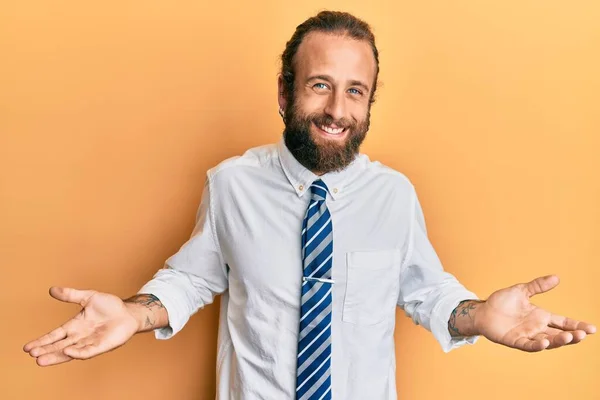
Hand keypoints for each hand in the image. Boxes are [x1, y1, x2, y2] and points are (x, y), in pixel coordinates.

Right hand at [23, 287, 138, 365]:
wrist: (129, 312)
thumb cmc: (110, 306)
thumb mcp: (88, 297)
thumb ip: (71, 295)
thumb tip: (51, 289)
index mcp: (74, 326)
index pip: (54, 335)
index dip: (42, 341)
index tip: (27, 348)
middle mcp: (79, 337)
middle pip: (59, 346)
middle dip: (46, 351)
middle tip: (32, 355)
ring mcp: (90, 343)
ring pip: (70, 352)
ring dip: (56, 356)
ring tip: (41, 360)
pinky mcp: (102, 346)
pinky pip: (88, 351)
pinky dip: (78, 352)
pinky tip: (68, 352)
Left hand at [474, 275, 596, 351]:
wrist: (483, 310)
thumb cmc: (502, 302)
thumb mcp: (521, 290)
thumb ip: (538, 286)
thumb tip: (556, 277)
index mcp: (541, 317)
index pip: (564, 322)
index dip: (577, 325)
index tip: (592, 329)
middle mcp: (537, 328)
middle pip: (559, 334)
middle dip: (572, 335)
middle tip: (583, 334)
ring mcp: (527, 336)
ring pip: (547, 341)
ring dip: (558, 341)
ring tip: (569, 337)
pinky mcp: (515, 341)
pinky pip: (528, 345)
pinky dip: (537, 346)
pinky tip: (544, 343)